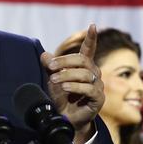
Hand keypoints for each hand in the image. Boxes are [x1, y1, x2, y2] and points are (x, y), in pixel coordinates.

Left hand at [40, 24, 104, 143]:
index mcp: (84, 66)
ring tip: (53, 80)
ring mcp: (98, 86)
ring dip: (66, 75)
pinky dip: (75, 86)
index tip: (92, 25)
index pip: (89, 49)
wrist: (65, 118)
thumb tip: (44, 54)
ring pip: (84, 74)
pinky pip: (89, 88)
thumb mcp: (52, 79)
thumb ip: (50, 66)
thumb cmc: (61, 97)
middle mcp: (94, 73)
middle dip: (64, 61)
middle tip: (50, 66)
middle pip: (82, 60)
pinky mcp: (98, 98)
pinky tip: (64, 87)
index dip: (91, 38)